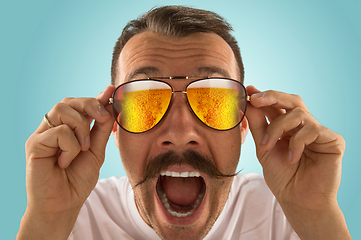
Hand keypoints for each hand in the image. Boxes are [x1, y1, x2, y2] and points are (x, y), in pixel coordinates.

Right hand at [17, 85, 114, 239]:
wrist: (63, 205)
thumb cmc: (77, 180)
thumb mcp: (96, 151)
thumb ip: (101, 129)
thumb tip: (110, 104)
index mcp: (67, 129)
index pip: (79, 105)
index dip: (96, 97)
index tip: (112, 90)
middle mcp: (52, 129)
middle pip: (68, 101)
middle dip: (90, 105)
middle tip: (103, 118)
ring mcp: (42, 135)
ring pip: (62, 110)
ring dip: (81, 127)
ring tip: (84, 148)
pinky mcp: (34, 144)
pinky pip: (58, 131)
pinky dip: (71, 146)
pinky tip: (66, 161)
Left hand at [245, 85, 349, 238]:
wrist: (297, 200)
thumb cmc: (282, 176)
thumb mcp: (264, 148)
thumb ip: (258, 125)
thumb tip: (249, 102)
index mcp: (289, 127)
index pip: (279, 105)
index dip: (265, 96)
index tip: (249, 91)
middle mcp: (304, 127)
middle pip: (292, 100)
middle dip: (272, 96)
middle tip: (256, 99)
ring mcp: (319, 132)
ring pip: (299, 113)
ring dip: (278, 127)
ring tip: (268, 146)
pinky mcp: (333, 141)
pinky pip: (313, 130)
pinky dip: (297, 142)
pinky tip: (292, 158)